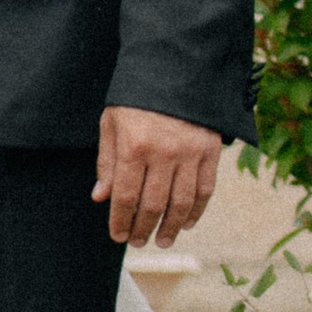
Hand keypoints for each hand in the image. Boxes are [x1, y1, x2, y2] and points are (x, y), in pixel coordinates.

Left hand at [94, 106, 220, 249]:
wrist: (175, 69)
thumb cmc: (136, 98)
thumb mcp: (111, 123)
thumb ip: (107, 162)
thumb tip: (101, 197)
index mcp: (134, 146)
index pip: (126, 196)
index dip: (121, 221)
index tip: (118, 236)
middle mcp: (164, 153)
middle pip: (154, 205)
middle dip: (144, 229)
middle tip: (139, 242)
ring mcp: (190, 153)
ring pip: (182, 203)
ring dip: (172, 227)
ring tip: (163, 240)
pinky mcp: (210, 151)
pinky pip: (205, 189)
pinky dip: (196, 210)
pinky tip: (187, 222)